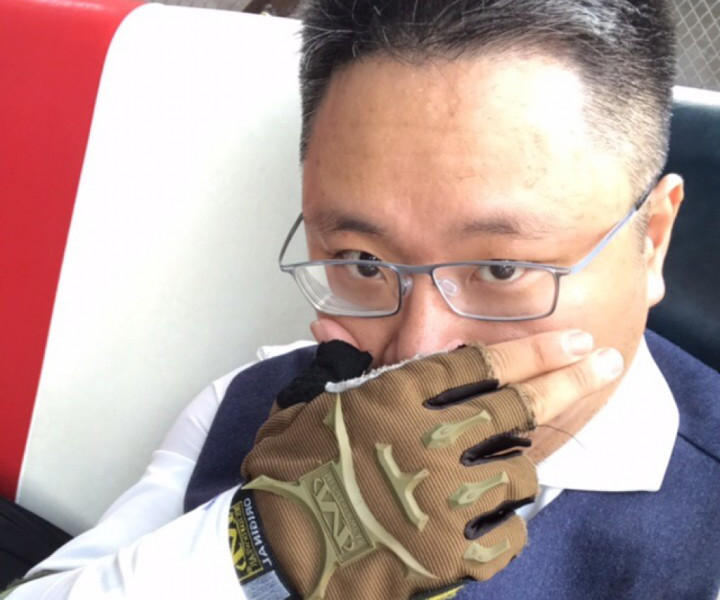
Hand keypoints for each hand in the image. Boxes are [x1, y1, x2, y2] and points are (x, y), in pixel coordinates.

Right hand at [235, 327, 620, 598]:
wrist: (276, 551)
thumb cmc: (289, 472)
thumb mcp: (304, 405)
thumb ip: (333, 365)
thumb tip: (329, 327)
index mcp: (396, 398)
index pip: (481, 363)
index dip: (533, 348)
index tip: (571, 339)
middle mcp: (429, 441)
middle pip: (518, 404)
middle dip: (569, 378)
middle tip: (601, 362)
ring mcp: (444, 499)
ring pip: (521, 470)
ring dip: (526, 459)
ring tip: (521, 456)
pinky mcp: (448, 553)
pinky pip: (509, 533)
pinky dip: (512, 521)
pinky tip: (502, 513)